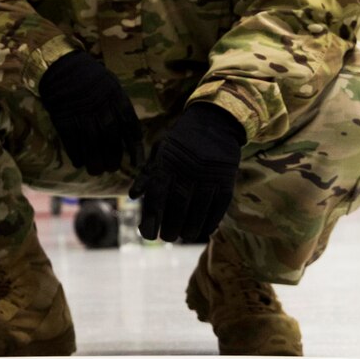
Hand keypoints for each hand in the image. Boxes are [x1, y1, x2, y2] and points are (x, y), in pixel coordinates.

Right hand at [38, 51, 142, 175]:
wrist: (60, 64)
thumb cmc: (88, 75)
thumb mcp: (110, 83)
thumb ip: (118, 104)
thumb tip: (127, 128)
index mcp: (116, 96)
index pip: (129, 125)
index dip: (134, 146)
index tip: (136, 161)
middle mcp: (101, 107)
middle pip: (111, 138)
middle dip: (113, 157)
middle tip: (112, 168)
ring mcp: (82, 113)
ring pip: (92, 143)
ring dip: (95, 161)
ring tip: (96, 171)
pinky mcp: (64, 117)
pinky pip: (72, 140)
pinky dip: (76, 153)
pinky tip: (79, 162)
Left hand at [129, 102, 244, 242]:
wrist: (215, 120)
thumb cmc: (182, 140)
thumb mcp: (160, 150)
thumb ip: (147, 174)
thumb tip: (133, 197)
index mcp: (167, 163)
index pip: (156, 196)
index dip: (151, 219)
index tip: (148, 234)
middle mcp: (187, 170)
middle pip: (177, 206)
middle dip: (170, 227)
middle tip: (168, 237)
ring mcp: (208, 175)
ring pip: (198, 210)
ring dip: (191, 228)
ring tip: (185, 236)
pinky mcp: (226, 178)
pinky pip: (218, 206)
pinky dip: (211, 221)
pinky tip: (205, 230)